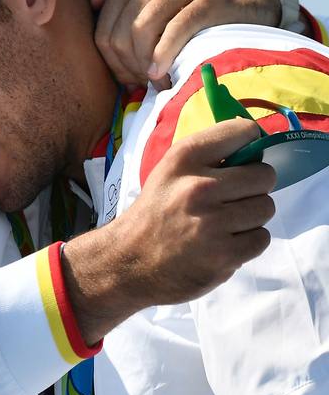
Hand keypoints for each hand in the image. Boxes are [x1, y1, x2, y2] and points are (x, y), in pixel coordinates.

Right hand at [62, 118, 274, 342]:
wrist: (129, 262)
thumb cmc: (155, 212)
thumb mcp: (170, 171)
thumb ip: (209, 155)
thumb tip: (257, 143)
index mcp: (184, 158)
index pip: (244, 132)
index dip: (251, 144)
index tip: (243, 158)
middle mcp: (200, 187)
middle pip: (264, 176)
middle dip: (254, 187)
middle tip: (234, 198)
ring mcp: (213, 224)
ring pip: (265, 208)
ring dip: (251, 217)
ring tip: (225, 224)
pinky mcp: (224, 256)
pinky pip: (261, 238)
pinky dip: (247, 243)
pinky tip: (224, 243)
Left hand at [91, 0, 280, 87]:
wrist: (247, 5)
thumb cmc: (192, 14)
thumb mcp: (153, 5)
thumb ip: (120, 0)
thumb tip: (92, 1)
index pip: (102, 27)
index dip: (110, 61)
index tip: (127, 80)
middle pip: (120, 32)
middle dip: (127, 66)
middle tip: (143, 84)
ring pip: (143, 29)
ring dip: (145, 64)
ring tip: (157, 83)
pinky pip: (175, 29)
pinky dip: (165, 55)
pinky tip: (163, 74)